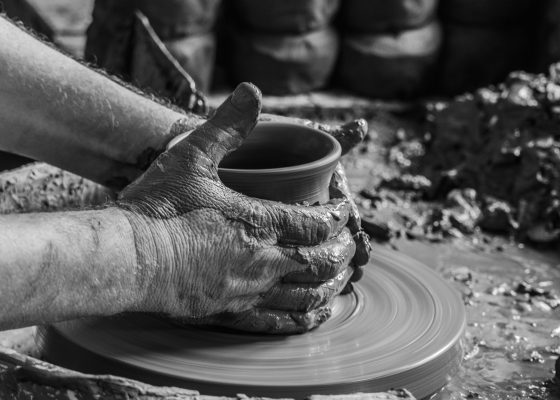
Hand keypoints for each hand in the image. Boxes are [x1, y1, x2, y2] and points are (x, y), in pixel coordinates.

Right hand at [117, 83, 355, 332]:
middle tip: (351, 245)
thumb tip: (251, 90)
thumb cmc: (158, 208)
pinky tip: (314, 317)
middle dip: (342, 252)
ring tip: (342, 279)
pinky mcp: (229, 312)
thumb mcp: (191, 157)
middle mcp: (261, 261)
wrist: (127, 259)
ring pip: (306, 294)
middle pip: (320, 261)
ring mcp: (247, 290)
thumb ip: (226, 126)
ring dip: (330, 286)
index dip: (337, 216)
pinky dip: (303, 319)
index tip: (345, 209)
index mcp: (259, 222)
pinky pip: (278, 322)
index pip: (316, 223)